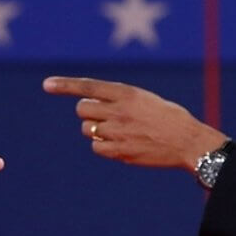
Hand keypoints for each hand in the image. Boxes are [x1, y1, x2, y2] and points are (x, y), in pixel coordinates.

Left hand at [43, 76, 226, 172]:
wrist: (188, 142)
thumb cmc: (167, 118)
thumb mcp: (144, 98)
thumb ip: (117, 99)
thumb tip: (89, 103)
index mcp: (126, 93)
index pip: (88, 86)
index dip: (65, 85)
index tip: (47, 85)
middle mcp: (118, 111)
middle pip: (82, 110)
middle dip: (88, 112)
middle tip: (104, 116)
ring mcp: (117, 132)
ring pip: (87, 129)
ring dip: (96, 129)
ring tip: (121, 131)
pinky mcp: (118, 151)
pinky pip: (96, 147)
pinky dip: (103, 146)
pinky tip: (121, 144)